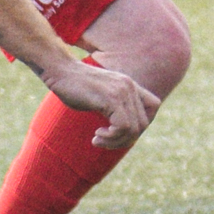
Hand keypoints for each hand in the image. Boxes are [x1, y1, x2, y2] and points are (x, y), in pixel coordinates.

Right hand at [41, 57, 158, 149]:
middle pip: (144, 124)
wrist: (60, 71)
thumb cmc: (74, 86)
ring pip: (134, 129)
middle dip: (126, 140)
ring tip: (98, 140)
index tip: (121, 130)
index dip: (142, 123)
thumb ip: (115, 107)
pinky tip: (97, 135)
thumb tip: (123, 129)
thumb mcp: (101, 96)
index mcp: (129, 85)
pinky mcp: (111, 98)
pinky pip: (123, 127)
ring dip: (116, 142)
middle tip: (105, 141)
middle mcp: (129, 87)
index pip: (154, 106)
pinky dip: (111, 137)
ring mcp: (121, 91)